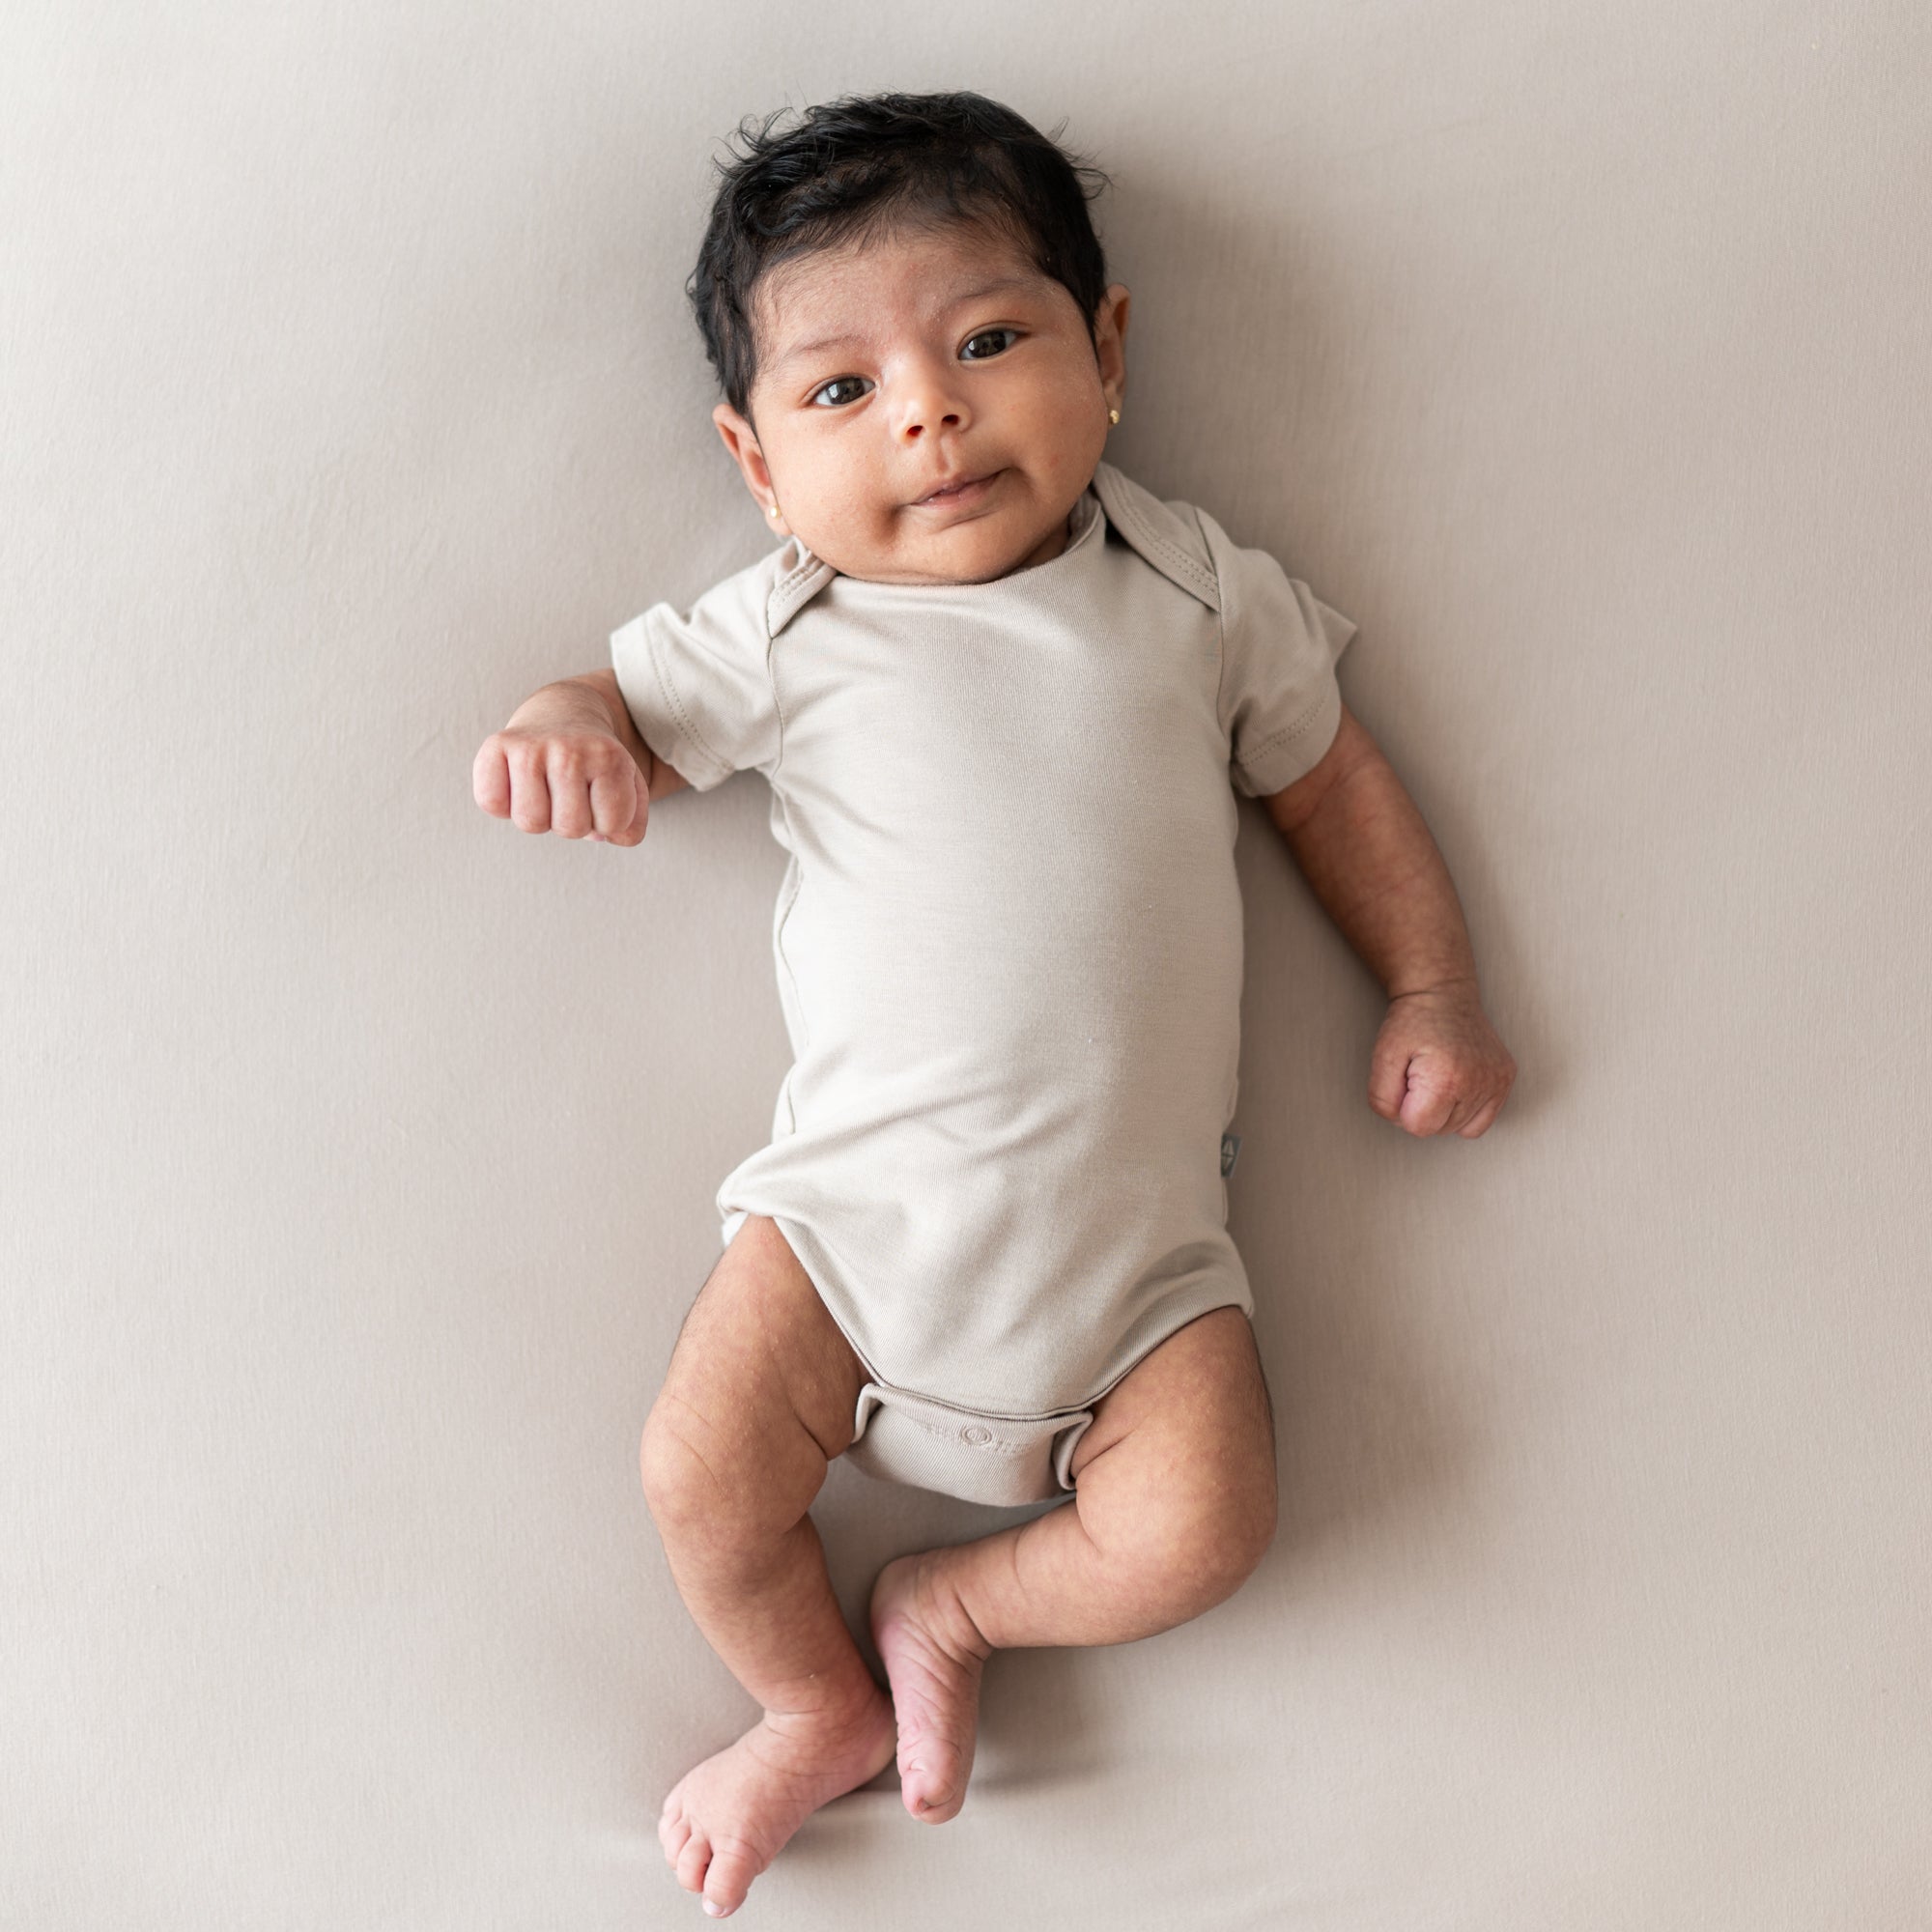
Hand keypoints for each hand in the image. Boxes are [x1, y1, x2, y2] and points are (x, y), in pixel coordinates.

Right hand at [473, 684, 648, 846]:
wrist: (564, 712)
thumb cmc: (594, 761)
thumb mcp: (628, 785)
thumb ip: (631, 823)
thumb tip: (604, 837)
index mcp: (610, 758)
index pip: (612, 825)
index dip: (607, 821)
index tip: (601, 797)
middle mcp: (570, 750)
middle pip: (569, 828)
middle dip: (572, 822)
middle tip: (570, 794)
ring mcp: (532, 747)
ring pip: (531, 822)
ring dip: (538, 817)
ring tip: (545, 791)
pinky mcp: (497, 744)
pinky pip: (491, 803)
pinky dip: (501, 804)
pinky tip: (517, 785)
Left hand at [1367, 981, 1515, 1137]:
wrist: (1441, 993)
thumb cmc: (1412, 1023)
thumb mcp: (1381, 1059)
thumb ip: (1383, 1100)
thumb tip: (1403, 1122)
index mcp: (1447, 1079)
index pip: (1418, 1127)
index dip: (1403, 1108)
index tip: (1406, 1081)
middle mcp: (1479, 1082)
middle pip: (1439, 1130)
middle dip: (1422, 1109)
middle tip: (1419, 1075)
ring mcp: (1497, 1081)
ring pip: (1459, 1127)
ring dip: (1443, 1110)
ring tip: (1437, 1076)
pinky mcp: (1505, 1079)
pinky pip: (1481, 1121)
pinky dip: (1464, 1112)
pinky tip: (1454, 1087)